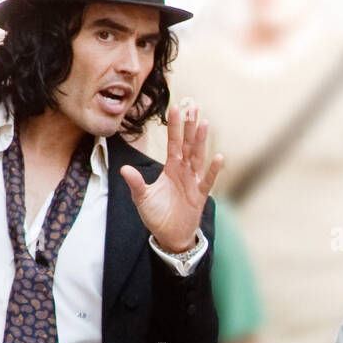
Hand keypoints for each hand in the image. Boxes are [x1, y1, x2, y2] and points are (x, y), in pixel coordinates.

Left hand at [119, 100, 223, 252]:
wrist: (169, 236)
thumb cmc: (157, 215)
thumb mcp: (142, 198)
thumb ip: (136, 183)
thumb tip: (124, 169)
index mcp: (171, 168)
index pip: (173, 143)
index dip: (174, 126)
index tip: (175, 108)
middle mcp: (184, 171)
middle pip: (188, 144)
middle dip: (190, 126)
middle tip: (193, 106)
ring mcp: (194, 181)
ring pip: (198, 157)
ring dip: (201, 141)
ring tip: (204, 123)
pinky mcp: (200, 195)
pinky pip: (207, 180)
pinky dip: (213, 170)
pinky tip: (218, 157)